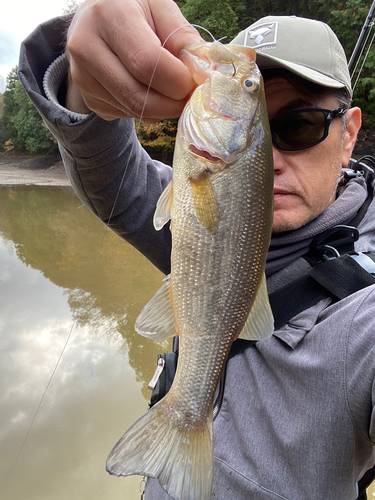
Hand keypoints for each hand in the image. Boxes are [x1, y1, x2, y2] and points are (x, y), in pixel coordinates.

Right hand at [66, 0, 201, 120]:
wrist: (95, 18)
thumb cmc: (133, 9)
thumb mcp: (160, 8)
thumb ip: (183, 38)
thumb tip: (202, 72)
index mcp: (108, 16)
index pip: (147, 64)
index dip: (177, 81)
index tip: (196, 83)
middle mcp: (86, 47)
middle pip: (138, 96)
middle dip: (172, 104)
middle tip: (190, 98)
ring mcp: (82, 77)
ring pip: (133, 111)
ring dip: (162, 109)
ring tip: (171, 90)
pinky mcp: (89, 98)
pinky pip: (126, 115)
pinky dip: (146, 110)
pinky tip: (148, 90)